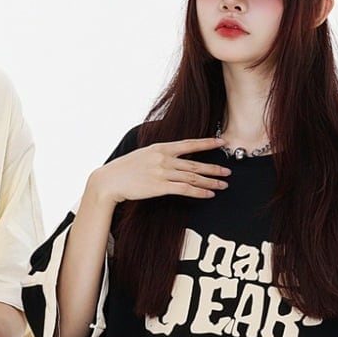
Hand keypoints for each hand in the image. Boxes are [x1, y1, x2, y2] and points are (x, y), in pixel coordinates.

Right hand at [89, 139, 229, 204]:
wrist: (109, 180)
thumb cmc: (124, 169)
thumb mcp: (143, 155)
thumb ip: (160, 156)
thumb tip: (174, 159)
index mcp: (161, 148)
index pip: (189, 144)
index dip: (207, 143)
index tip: (221, 142)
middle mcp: (164, 158)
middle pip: (195, 163)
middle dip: (214, 168)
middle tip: (228, 171)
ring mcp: (162, 172)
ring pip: (192, 176)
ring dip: (210, 181)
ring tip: (223, 184)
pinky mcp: (159, 187)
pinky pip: (184, 189)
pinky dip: (199, 192)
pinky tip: (209, 194)